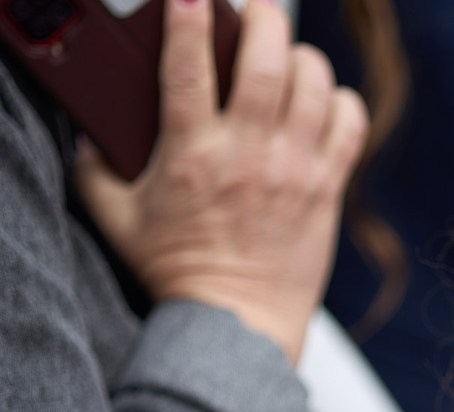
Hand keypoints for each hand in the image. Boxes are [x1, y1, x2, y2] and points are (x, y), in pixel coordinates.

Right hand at [75, 0, 368, 363]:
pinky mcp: (327, 191)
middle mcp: (249, 154)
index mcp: (192, 152)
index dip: (189, 17)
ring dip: (303, 59)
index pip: (187, 65)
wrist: (237, 325)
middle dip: (263, 18)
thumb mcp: (117, 218)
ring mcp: (294, 171)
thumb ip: (96, 169)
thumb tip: (91, 136)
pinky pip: (351, 127)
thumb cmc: (178, 273)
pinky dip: (344, 104)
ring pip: (315, 85)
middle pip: (267, 60)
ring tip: (289, 59)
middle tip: (255, 10)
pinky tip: (327, 104)